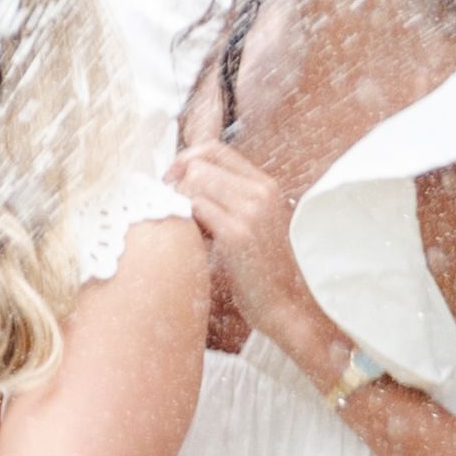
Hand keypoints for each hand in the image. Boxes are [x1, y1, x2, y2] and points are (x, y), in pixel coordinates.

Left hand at [171, 133, 322, 361]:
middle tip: (170, 206)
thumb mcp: (254, 221)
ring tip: (186, 226)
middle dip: (176, 183)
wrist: (285, 305)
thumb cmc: (261, 268)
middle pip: (199, 165)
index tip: (171, 178)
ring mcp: (251, 211)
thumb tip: (185, 179)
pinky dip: (185, 219)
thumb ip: (229, 197)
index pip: (215, 149)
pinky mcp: (238, 234)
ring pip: (194, 183)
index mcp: (265, 185)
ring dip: (179, 202)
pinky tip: (192, 239)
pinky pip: (196, 208)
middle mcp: (261, 192)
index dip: (186, 158)